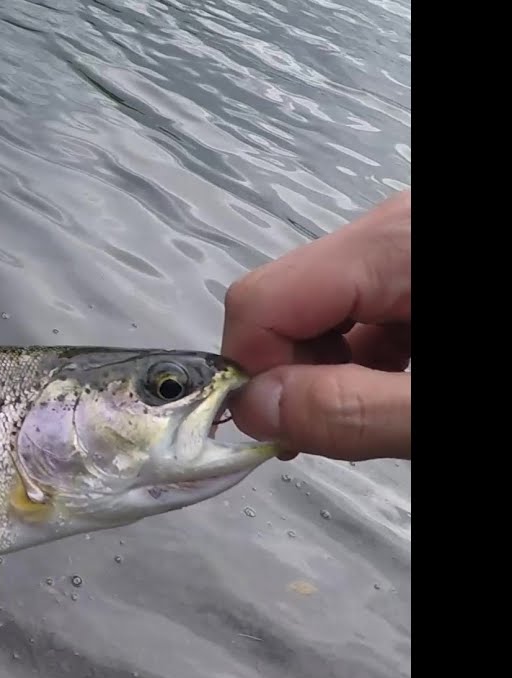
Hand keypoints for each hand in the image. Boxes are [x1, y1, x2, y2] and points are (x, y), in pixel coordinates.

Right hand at [222, 190, 410, 460]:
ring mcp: (400, 243)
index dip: (254, 371)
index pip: (261, 300)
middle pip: (282, 300)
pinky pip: (358, 307)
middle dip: (292, 374)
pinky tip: (393, 392)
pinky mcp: (413, 263)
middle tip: (343, 433)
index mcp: (393, 245)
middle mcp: (388, 229)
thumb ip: (353, 410)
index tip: (293, 434)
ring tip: (380, 417)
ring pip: (317, 308)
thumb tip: (251, 408)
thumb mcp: (439, 412)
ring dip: (326, 371)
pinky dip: (359, 357)